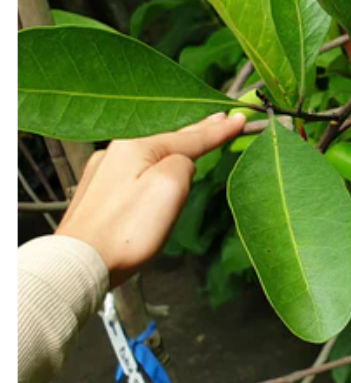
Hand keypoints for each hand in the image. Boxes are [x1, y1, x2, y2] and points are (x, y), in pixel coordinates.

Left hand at [56, 112, 246, 286]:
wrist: (79, 264)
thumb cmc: (127, 229)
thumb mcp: (168, 187)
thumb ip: (184, 163)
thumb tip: (181, 163)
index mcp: (135, 146)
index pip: (188, 136)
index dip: (217, 130)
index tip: (240, 118)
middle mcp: (116, 152)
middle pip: (168, 139)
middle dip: (198, 130)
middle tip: (222, 119)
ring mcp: (103, 173)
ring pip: (150, 153)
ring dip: (177, 145)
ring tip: (197, 136)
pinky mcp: (97, 194)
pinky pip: (136, 168)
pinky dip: (157, 161)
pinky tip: (162, 163)